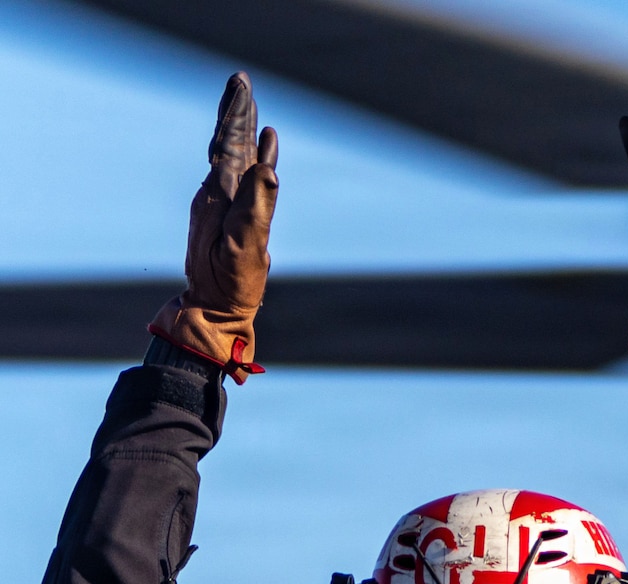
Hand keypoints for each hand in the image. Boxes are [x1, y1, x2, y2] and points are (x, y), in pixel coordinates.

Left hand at [149, 73, 278, 383]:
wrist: (212, 309)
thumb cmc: (229, 283)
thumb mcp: (244, 247)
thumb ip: (255, 207)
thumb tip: (267, 169)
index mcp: (219, 196)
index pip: (229, 146)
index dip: (237, 117)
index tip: (244, 89)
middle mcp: (216, 194)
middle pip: (226, 143)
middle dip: (236, 112)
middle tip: (241, 81)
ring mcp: (221, 204)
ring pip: (231, 156)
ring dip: (240, 128)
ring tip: (248, 104)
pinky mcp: (229, 215)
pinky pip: (239, 175)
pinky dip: (250, 155)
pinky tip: (259, 149)